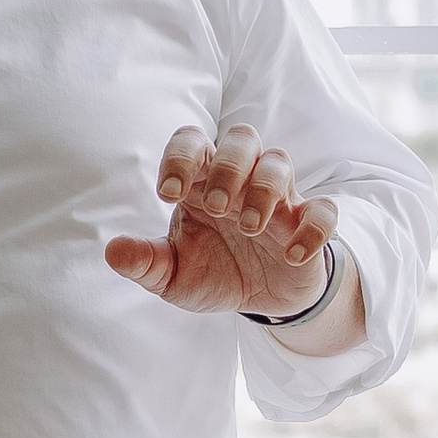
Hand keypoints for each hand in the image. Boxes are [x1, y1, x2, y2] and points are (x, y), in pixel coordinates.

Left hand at [105, 121, 339, 317]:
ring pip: (279, 162)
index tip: (168, 193)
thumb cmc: (215, 272)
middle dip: (228, 167)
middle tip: (216, 207)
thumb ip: (145, 263)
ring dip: (264, 189)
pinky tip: (293, 255)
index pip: (193, 141)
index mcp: (204, 183)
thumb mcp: (174, 276)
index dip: (180, 157)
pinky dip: (313, 228)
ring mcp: (280, 199)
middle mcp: (243, 181)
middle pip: (242, 138)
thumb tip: (113, 251)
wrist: (262, 300)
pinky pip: (325, 211)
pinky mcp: (309, 225)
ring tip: (248, 227)